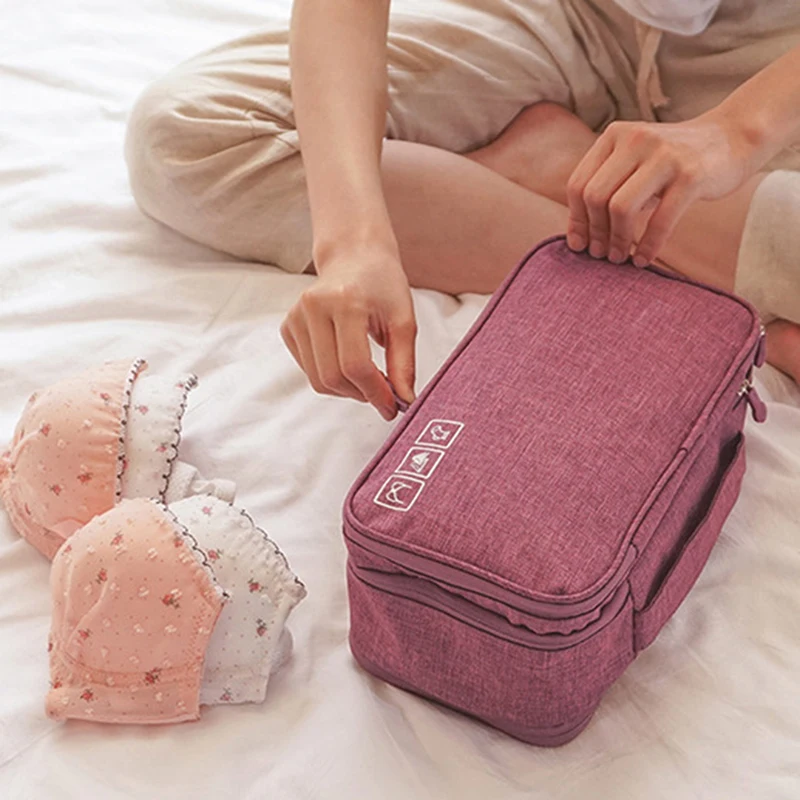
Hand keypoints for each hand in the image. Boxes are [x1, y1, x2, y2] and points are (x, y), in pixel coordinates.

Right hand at [280, 243, 416, 419]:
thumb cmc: (382, 285)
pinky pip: (309, 370)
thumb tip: (404, 400)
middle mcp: (314, 307)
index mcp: (345, 301)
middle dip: (361, 394)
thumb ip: (404, 363)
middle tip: (383, 395)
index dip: (375, 393)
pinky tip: (348, 364)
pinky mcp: (288, 327)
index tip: (392, 407)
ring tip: (369, 379)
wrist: (354, 257)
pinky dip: (331, 378)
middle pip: (333, 377)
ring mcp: (296, 317)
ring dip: (346, 390)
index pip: (355, 365)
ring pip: (318, 379)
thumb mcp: (403, 320)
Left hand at [566, 111, 757, 266]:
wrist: (733, 138)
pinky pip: (659, 221)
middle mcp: (636, 140)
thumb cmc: (674, 160)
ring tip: (619, 258)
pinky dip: (648, 246)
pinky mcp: (691, 176)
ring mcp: (664, 156)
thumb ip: (607, 185)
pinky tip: (643, 259)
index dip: (575, 220)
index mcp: (615, 136)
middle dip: (594, 233)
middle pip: (595, 197)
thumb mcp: (635, 161)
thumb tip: (578, 234)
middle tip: (600, 255)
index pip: (578, 184)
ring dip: (617, 241)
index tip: (578, 245)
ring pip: (620, 208)